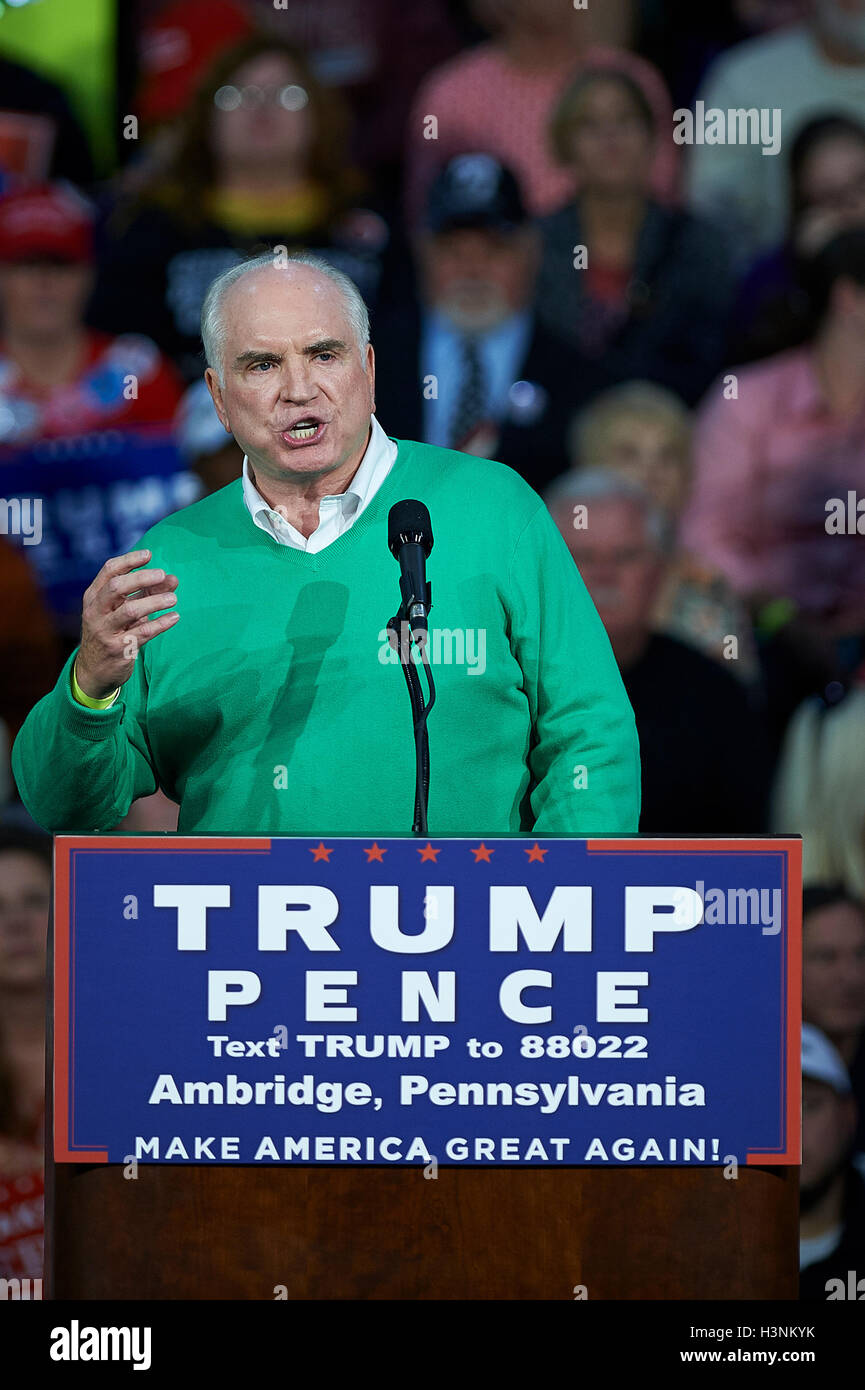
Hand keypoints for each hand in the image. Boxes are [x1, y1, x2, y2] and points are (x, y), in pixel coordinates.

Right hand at [75, 549, 178, 698]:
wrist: (93, 670)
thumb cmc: (112, 632)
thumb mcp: (123, 610)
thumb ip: (146, 593)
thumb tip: (173, 578)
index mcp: (94, 597)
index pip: (109, 571)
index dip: (129, 560)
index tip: (149, 555)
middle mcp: (96, 612)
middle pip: (116, 587)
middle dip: (141, 578)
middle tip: (162, 575)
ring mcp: (106, 631)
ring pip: (130, 611)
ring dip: (154, 601)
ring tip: (173, 598)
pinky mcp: (119, 649)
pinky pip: (143, 633)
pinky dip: (161, 623)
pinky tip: (174, 617)